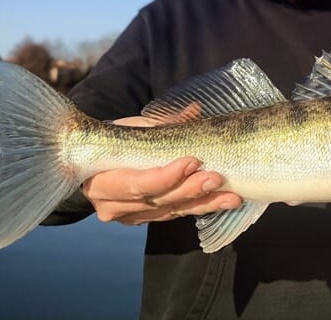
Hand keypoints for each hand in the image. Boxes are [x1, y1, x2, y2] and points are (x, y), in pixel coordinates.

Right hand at [82, 110, 241, 224]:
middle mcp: (112, 205)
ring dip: (204, 203)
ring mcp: (129, 216)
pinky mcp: (146, 219)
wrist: (99, 161)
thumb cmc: (117, 140)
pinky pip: (176, 214)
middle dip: (190, 190)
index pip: (138, 184)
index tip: (193, 161)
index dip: (166, 176)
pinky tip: (223, 201)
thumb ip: (163, 122)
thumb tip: (194, 110)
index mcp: (101, 180)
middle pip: (158, 200)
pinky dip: (201, 207)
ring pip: (171, 211)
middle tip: (217, 178)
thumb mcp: (135, 127)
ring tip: (231, 196)